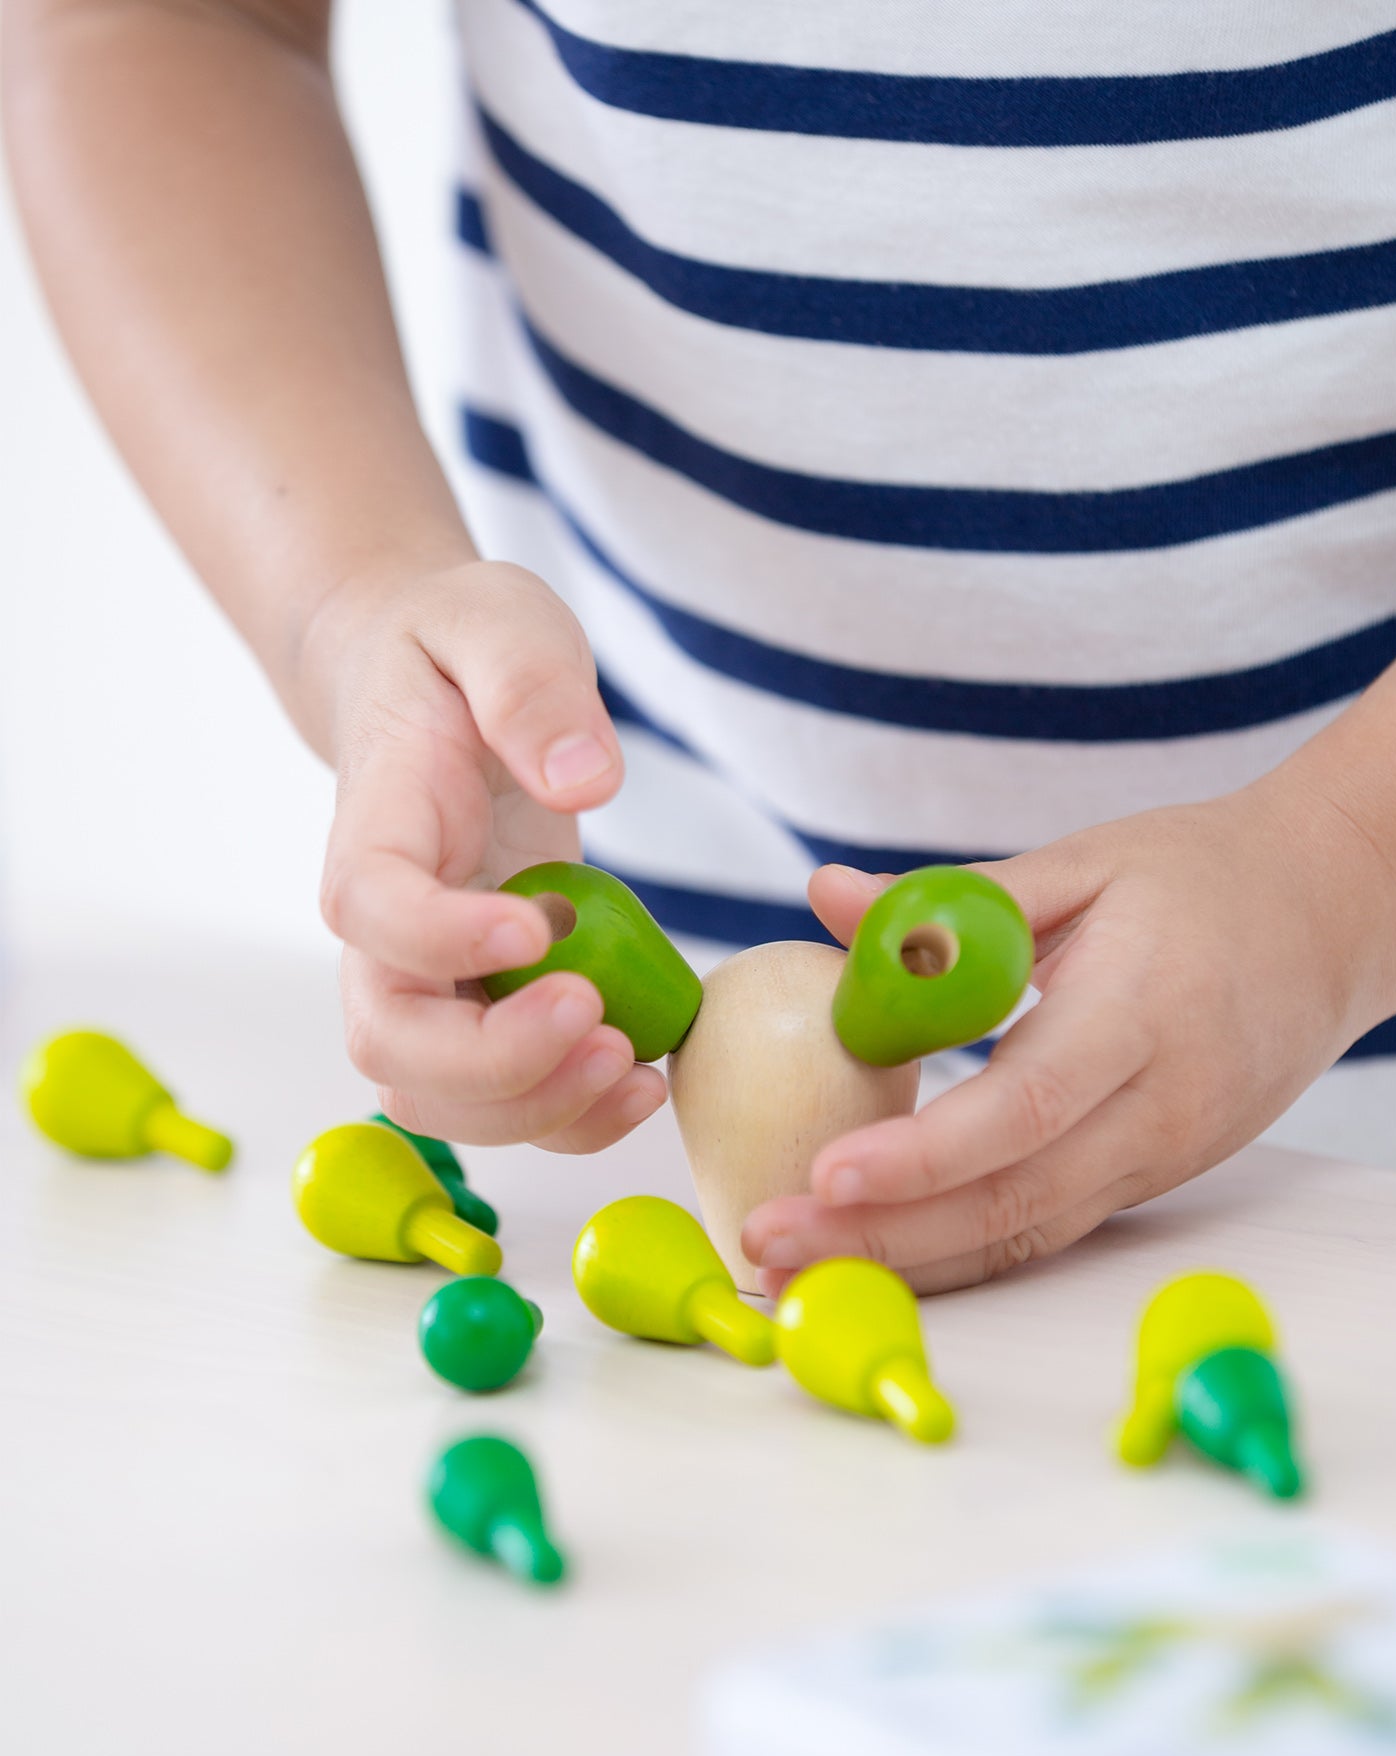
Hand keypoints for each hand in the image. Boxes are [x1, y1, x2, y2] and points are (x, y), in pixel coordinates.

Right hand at [308, 558, 668, 1150]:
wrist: (432, 687)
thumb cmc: (458, 650)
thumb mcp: (500, 622)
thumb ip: (532, 689)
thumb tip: (585, 776)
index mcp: (375, 824)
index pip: (370, 907)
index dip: (442, 936)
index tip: (540, 928)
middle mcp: (383, 925)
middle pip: (391, 1040)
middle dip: (495, 1063)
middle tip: (601, 1028)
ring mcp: (426, 977)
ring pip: (439, 1094)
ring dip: (537, 1111)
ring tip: (637, 1075)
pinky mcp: (480, 1005)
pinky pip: (505, 1096)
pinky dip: (571, 1116)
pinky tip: (646, 1081)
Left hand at [741, 784, 1395, 1292]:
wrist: (1342, 917)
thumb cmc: (1205, 874)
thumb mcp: (1085, 861)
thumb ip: (957, 900)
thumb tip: (826, 900)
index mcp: (1144, 1011)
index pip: (1026, 1104)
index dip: (925, 1153)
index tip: (826, 1172)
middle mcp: (1162, 1105)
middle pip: (1015, 1200)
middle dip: (883, 1237)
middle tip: (766, 1245)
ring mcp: (1165, 1154)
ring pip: (1028, 1236)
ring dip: (909, 1264)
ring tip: (793, 1269)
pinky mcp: (1156, 1177)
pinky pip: (1048, 1230)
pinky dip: (960, 1254)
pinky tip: (876, 1257)